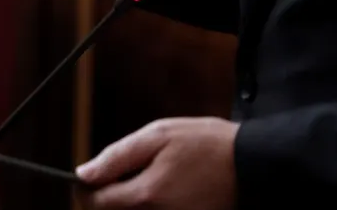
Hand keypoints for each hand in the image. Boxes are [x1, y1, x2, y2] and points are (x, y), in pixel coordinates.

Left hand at [78, 117, 239, 209]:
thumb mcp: (159, 135)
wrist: (253, 166)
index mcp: (145, 195)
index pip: (94, 204)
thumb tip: (83, 173)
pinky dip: (148, 206)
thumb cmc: (207, 145)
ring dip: (128, 201)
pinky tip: (163, 189)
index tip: (91, 176)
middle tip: (122, 173)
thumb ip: (117, 155)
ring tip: (150, 177)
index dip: (87, 188)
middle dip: (108, 196)